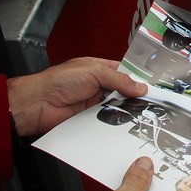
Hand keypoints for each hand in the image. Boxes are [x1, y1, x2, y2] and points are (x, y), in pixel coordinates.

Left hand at [6, 58, 147, 135]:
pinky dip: (115, 121)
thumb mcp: (93, 72)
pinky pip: (108, 120)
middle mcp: (98, 85)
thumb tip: (139, 86)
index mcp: (99, 68)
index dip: (137, 78)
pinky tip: (124, 122)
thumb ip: (118, 78)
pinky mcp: (90, 118)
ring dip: (125, 109)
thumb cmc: (58, 81)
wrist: (38, 104)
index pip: (124, 71)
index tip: (152, 85)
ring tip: (141, 111)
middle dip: (134, 95)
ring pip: (117, 106)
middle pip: (123, 90)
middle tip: (150, 101)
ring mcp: (94, 102)